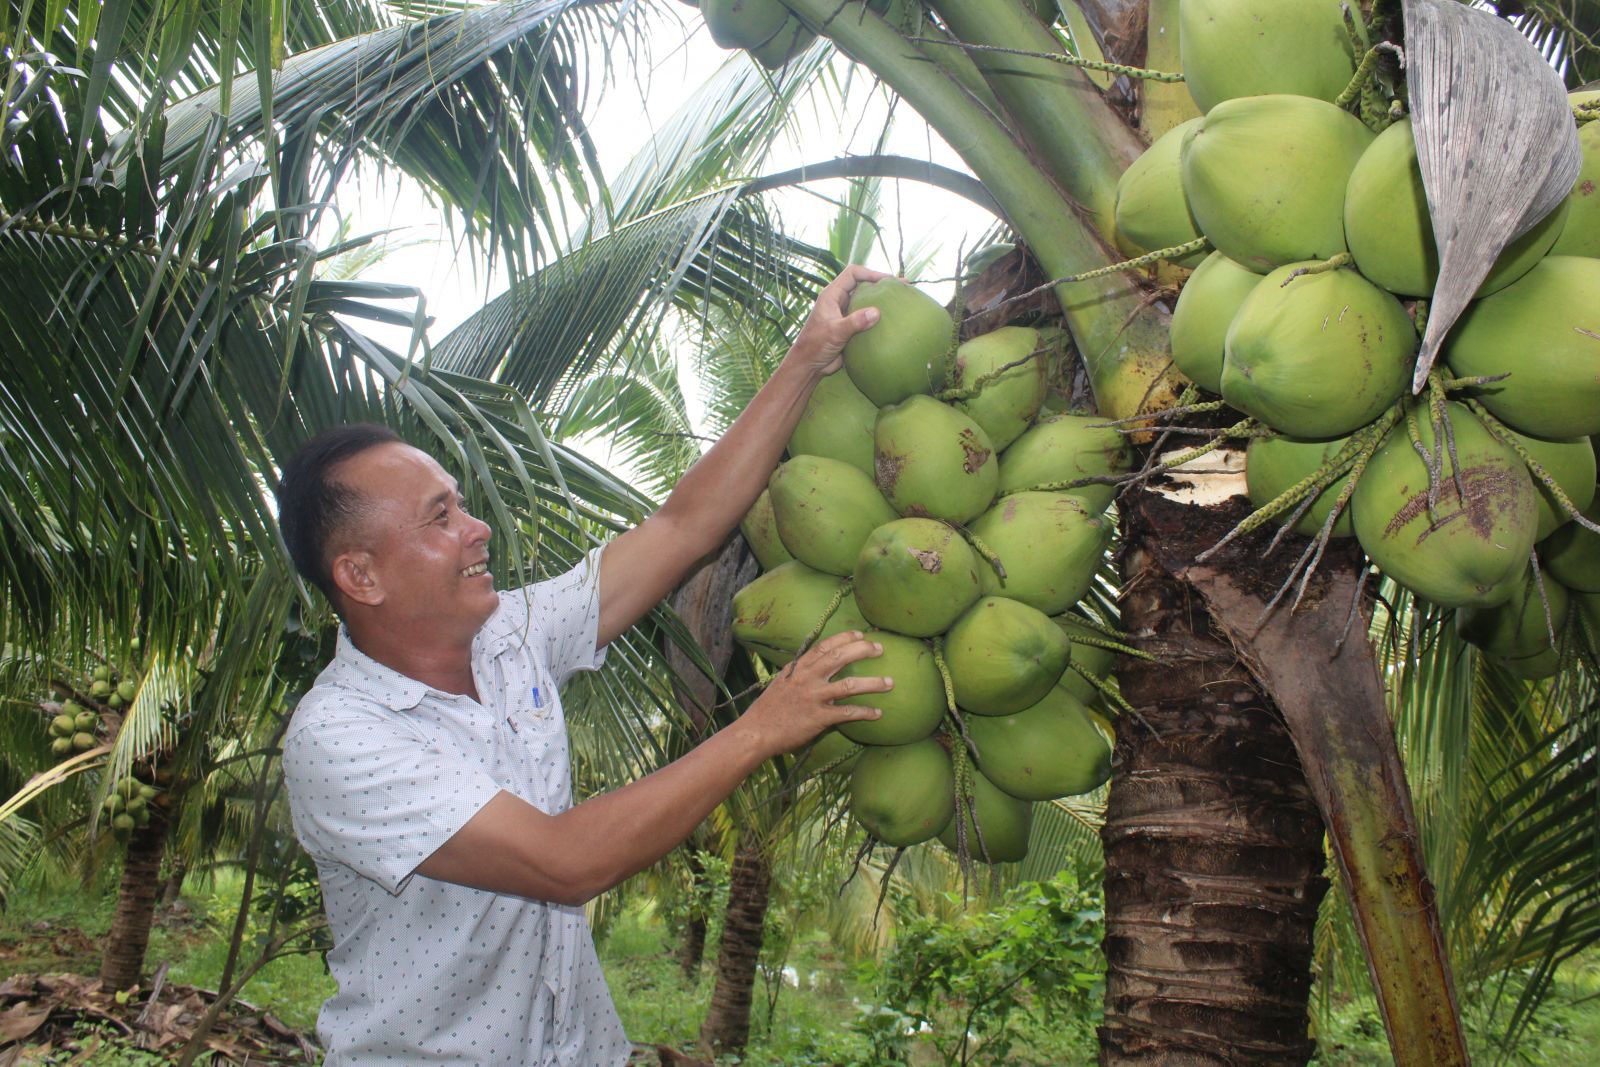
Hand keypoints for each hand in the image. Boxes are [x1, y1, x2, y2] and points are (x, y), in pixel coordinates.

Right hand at [740, 630, 890, 756]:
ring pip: (849, 684)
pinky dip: (864, 713)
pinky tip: (877, 713)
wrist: (756, 731)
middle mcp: (807, 678)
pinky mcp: (818, 718)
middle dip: (863, 650)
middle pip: (840, 657)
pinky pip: (847, 713)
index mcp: (798, 668)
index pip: (824, 646)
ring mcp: (813, 697)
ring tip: (889, 683)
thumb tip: (815, 667)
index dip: (844, 638)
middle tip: (880, 649)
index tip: (860, 634)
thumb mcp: (782, 682)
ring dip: (872, 683)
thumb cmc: (769, 709)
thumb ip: (799, 673)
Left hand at [787, 264, 893, 376]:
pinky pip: (867, 316)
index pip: (853, 274)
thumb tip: (877, 312)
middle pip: (863, 284)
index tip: (888, 280)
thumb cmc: (815, 346)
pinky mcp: (851, 326)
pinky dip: (879, 315)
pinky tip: (893, 319)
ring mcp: (846, 313)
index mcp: (832, 295)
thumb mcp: (835, 333)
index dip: (871, 273)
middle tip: (903, 285)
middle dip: (882, 283)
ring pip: (866, 300)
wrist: (810, 366)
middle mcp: (840, 301)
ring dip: (882, 299)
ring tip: (902, 298)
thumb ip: (854, 322)